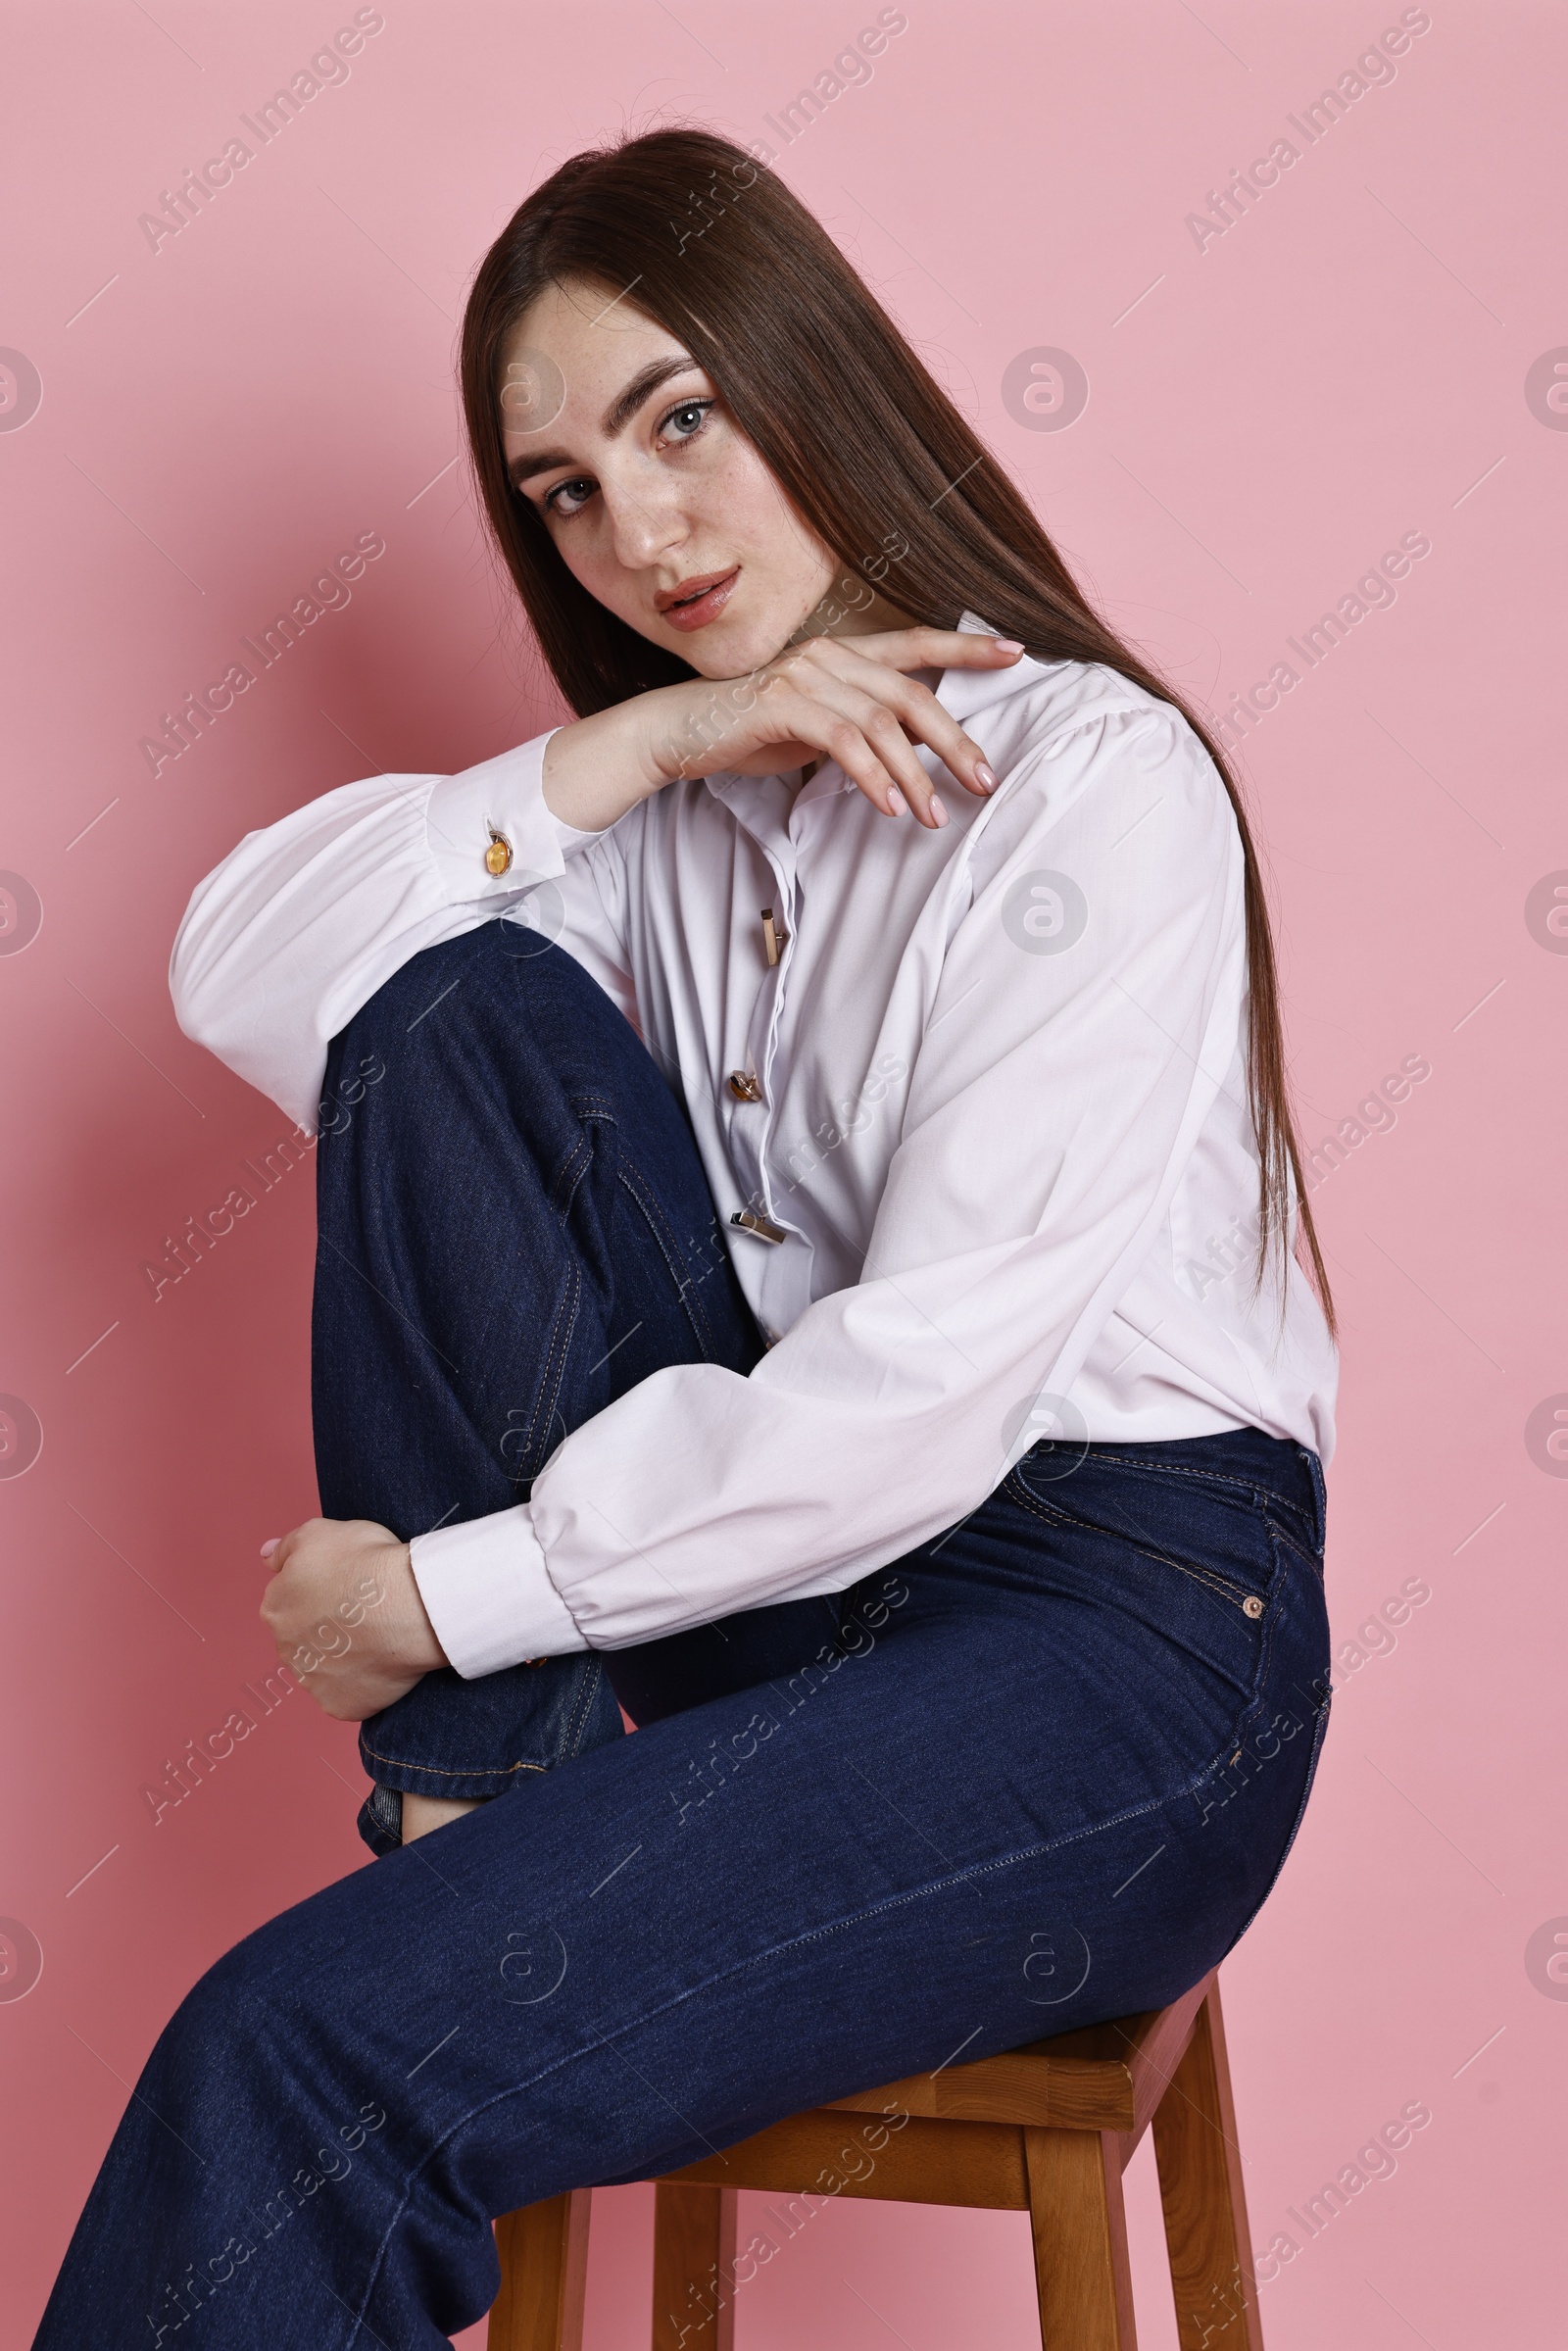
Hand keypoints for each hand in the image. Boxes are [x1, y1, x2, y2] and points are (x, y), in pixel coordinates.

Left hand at [259, 1517, 447, 1720]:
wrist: (409, 1606)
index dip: (322, 1590)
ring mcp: (311, 1681)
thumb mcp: (319, 1533)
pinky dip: (361, 1683)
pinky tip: (382, 1663)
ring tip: (378, 1637)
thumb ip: (285, 1547)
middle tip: (364, 1611)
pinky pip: (347, 1695)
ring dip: (342, 1657)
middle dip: (327, 1627)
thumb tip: (265, 1555)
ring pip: (323, 1668)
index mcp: (275, 1607)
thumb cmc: (367, 1564)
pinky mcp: (338, 1705)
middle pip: (303, 1637)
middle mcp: (284, 1648)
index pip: (290, 1599)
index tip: (348, 1585)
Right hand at [542, 627, 1023, 833]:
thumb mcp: (818, 727)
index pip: (917, 644)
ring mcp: (805, 675)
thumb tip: (918, 748)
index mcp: (843, 653)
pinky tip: (889, 807)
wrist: (678, 733)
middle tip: (984, 782)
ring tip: (933, 816)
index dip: (967, 646)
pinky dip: (872, 777)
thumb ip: (864, 725)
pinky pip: (843, 741)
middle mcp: (829, 655)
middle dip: (955, 740)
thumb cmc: (749, 732)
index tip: (1017, 651)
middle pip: (913, 693)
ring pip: (883, 723)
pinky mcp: (782, 704)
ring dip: (915, 775)